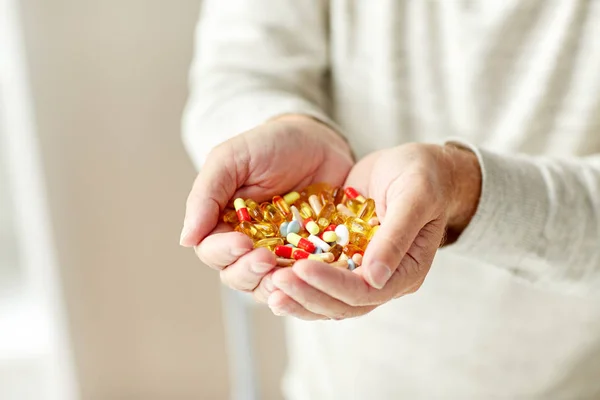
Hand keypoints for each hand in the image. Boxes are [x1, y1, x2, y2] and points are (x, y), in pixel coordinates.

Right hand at [180, 115, 352, 303]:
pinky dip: (304, 282)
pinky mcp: (311, 256)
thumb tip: (186, 239)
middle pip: (237, 275)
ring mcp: (281, 252)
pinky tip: (310, 276)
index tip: (242, 243)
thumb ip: (206, 195)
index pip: (212, 250)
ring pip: (267, 284)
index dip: (223, 252)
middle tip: (266, 258)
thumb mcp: (231, 159)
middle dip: (248, 271)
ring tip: (286, 274)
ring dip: (273, 284)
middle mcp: (249, 244)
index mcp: (224, 223)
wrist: (318, 139)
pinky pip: (303, 279)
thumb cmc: (270, 145)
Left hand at [267, 143, 481, 319]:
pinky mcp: (345, 257)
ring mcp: (363, 271)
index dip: (332, 283)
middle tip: (275, 282)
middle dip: (308, 294)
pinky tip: (272, 276)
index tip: (301, 267)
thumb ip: (396, 235)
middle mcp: (385, 279)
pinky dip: (299, 281)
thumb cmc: (423, 176)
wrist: (417, 166)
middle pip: (343, 304)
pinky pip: (320, 278)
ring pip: (328, 298)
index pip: (365, 291)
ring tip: (269, 288)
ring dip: (299, 296)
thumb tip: (374, 277)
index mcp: (407, 271)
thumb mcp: (415, 196)